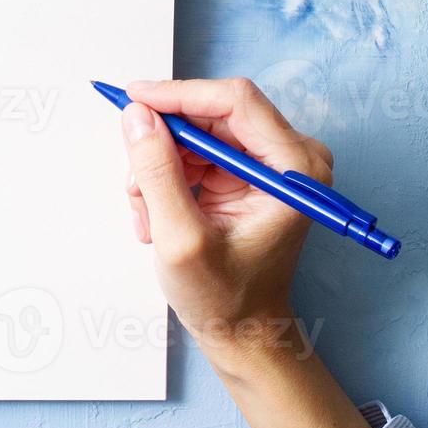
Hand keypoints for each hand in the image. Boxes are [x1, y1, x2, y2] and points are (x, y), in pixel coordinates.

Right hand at [119, 78, 371, 427]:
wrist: (244, 332)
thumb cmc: (227, 298)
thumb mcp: (181, 239)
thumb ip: (158, 173)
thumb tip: (137, 117)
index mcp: (295, 168)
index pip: (234, 101)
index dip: (178, 95)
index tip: (133, 100)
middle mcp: (290, 156)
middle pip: (211, 114)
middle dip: (164, 146)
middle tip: (136, 186)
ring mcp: (268, 163)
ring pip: (195, 135)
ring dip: (160, 170)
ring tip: (147, 218)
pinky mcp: (246, 173)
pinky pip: (194, 154)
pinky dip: (167, 181)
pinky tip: (157, 218)